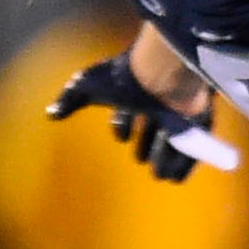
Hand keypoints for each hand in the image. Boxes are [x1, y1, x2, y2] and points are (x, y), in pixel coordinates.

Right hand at [49, 52, 230, 181]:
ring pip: (173, 139)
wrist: (162, 71)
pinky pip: (194, 147)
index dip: (122, 125)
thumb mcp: (87, 86)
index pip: (128, 110)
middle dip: (146, 143)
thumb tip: (50, 114)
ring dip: (164, 158)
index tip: (121, 137)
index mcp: (135, 89)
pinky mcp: (199, 120)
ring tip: (157, 175)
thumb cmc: (124, 77)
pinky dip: (183, 164)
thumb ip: (69, 99)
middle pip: (153, 125)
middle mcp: (159, 100)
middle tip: (140, 161)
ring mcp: (180, 111)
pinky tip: (173, 178)